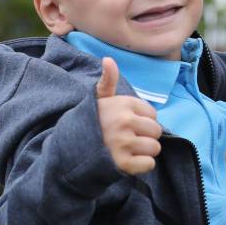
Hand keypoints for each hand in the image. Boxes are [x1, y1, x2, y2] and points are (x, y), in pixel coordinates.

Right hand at [97, 57, 161, 174]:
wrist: (69, 150)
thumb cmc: (91, 122)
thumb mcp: (98, 99)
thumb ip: (108, 80)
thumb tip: (108, 59)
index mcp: (123, 104)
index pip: (152, 114)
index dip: (142, 120)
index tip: (127, 124)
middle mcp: (124, 121)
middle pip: (156, 131)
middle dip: (146, 136)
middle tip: (129, 139)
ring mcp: (123, 143)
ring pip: (154, 148)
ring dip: (144, 152)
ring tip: (128, 150)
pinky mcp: (123, 163)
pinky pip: (149, 164)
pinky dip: (142, 166)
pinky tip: (129, 161)